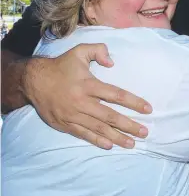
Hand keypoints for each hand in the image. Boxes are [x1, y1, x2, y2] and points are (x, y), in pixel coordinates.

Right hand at [23, 43, 151, 149]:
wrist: (34, 81)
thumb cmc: (61, 66)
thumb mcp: (79, 51)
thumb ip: (98, 50)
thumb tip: (112, 62)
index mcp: (88, 84)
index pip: (116, 95)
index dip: (133, 102)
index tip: (147, 109)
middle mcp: (82, 102)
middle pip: (110, 116)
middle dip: (129, 125)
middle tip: (144, 132)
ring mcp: (73, 115)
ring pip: (98, 128)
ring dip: (117, 137)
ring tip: (132, 143)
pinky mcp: (65, 124)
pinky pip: (84, 134)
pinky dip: (97, 140)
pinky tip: (110, 145)